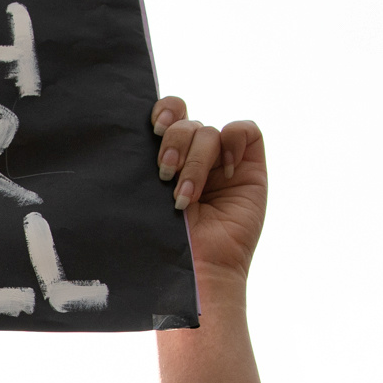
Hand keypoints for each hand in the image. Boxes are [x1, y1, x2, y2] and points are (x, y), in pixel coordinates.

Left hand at [149, 97, 265, 288]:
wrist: (197, 270)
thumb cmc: (167, 241)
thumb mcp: (149, 198)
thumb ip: (150, 164)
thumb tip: (132, 135)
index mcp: (170, 160)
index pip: (169, 115)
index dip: (163, 111)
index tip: (152, 130)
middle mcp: (197, 159)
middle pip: (187, 122)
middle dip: (173, 143)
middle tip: (164, 174)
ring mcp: (224, 163)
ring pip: (209, 131)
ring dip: (196, 160)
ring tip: (186, 193)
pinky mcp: (251, 170)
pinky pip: (247, 132)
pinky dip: (233, 144)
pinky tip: (225, 173)